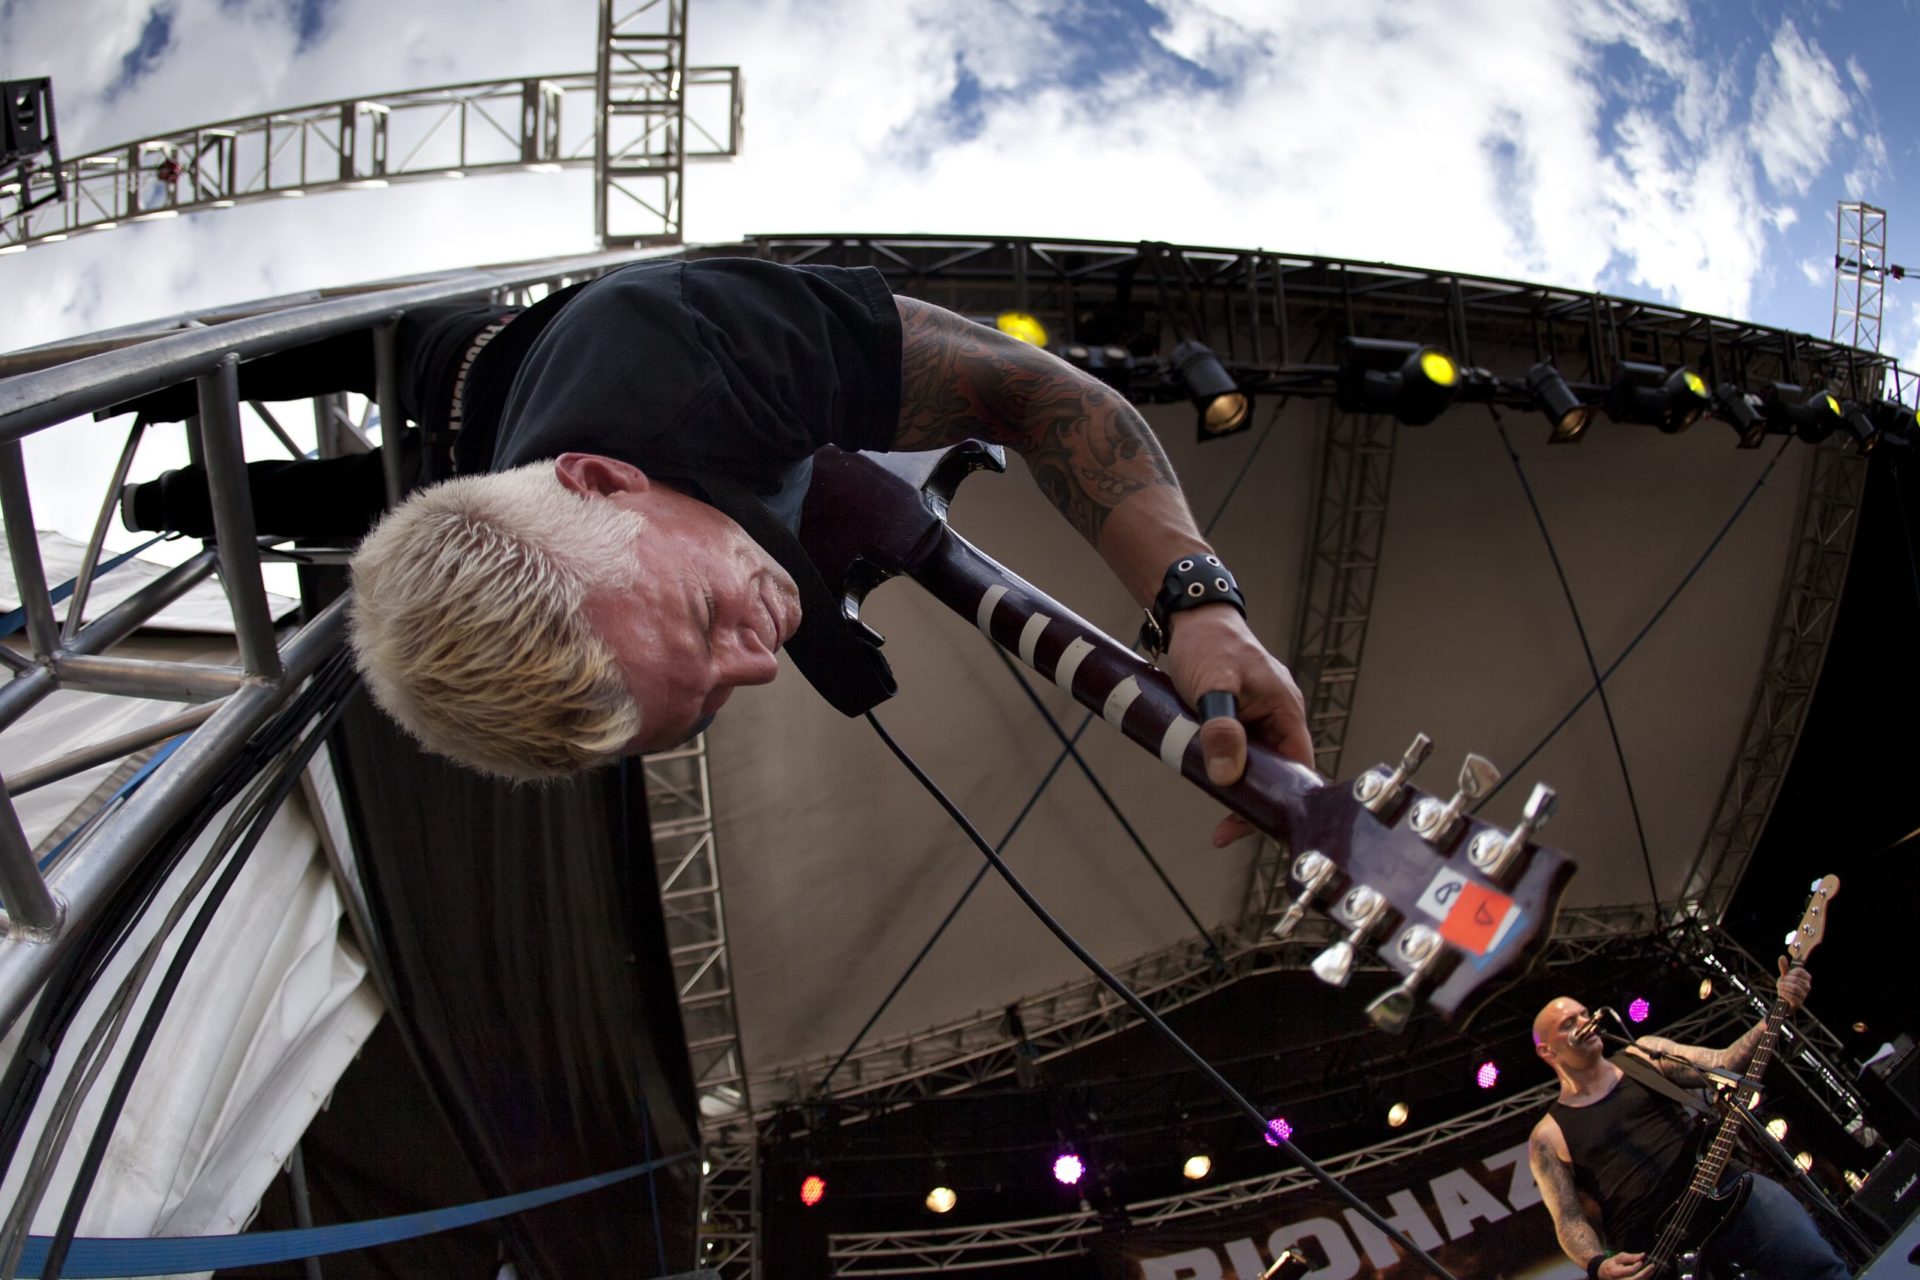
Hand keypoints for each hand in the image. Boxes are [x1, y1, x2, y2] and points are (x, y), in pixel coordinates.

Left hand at [1161, 604, 1312, 846]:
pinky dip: (1222, 765)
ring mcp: (1259, 718)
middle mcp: (1279, 717)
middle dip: (1253, 800)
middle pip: (1276, 773)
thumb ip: (1222, 728)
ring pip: (1253, 764)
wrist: (1192, 617)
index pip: (1298, 769)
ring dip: (1234, 783)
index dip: (1283, 801)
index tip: (1255, 824)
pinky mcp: (1239, 717)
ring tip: (1212, 805)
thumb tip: (1227, 776)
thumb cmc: (1209, 643)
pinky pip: (1236, 750)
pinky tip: (1202, 775)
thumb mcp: (1213, 686)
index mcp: (1286, 711)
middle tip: (1224, 828)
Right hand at [1598, 1252, 1650, 1278]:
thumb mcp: (1617, 1258)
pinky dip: (1644, 1279)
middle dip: (1645, 1273)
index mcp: (1614, 1271)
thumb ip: (1630, 1257)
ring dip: (1646, 1277)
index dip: (1637, 1266)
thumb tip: (1643, 1255)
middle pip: (1635, 1279)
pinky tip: (1648, 1275)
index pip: (1629, 1270)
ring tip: (1651, 1270)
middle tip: (1651, 1266)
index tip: (1642, 1261)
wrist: (1602, 1273)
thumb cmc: (1611, 1264)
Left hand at [1776, 957, 1809, 1011]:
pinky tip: (1781, 993)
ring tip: (1779, 987)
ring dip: (1783, 987)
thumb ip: (1784, 967)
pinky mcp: (1799, 1004)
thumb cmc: (1786, 987)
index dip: (1790, 972)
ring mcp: (1804, 996)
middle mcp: (1807, 987)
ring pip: (1794, 988)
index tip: (1786, 976)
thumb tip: (1782, 956)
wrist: (1783, 1002)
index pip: (1799, 971)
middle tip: (1779, 983)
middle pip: (1795, 979)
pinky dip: (1783, 993)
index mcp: (1806, 978)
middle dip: (1784, 980)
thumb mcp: (1784, 976)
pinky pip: (1791, 996)